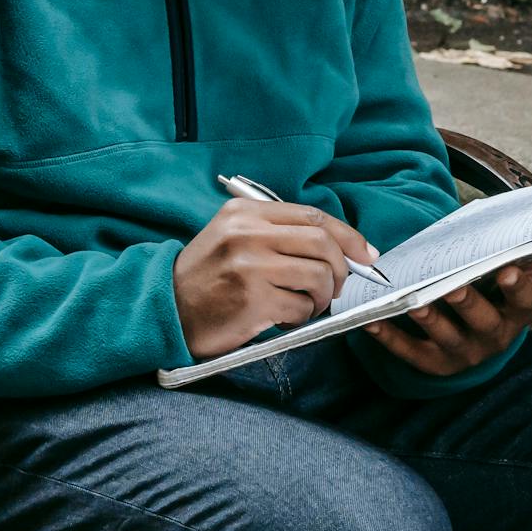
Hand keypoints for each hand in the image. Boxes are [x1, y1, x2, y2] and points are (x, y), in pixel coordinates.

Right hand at [173, 199, 380, 358]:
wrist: (166, 309)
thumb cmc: (206, 278)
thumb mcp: (230, 237)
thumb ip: (275, 233)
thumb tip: (339, 247)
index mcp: (244, 213)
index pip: (312, 216)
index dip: (348, 236)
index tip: (366, 255)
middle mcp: (246, 233)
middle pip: (322, 243)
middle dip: (341, 269)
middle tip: (336, 287)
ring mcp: (249, 266)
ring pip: (318, 276)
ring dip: (322, 297)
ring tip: (306, 305)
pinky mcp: (253, 300)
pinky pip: (301, 308)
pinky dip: (302, 317)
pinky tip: (284, 317)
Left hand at [363, 253, 531, 375]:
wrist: (473, 344)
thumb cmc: (493, 300)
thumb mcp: (513, 285)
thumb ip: (531, 262)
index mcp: (513, 315)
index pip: (522, 302)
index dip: (516, 287)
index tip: (507, 269)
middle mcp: (491, 338)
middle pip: (482, 321)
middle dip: (468, 303)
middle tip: (452, 287)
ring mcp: (462, 353)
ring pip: (446, 337)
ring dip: (430, 320)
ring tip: (413, 302)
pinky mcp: (432, 363)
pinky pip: (410, 351)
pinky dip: (390, 337)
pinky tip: (373, 321)